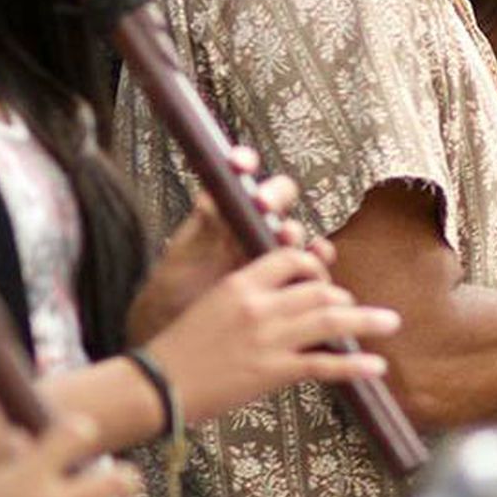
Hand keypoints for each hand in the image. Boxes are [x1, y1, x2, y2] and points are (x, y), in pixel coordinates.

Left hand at [127, 151, 334, 343]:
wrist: (179, 334)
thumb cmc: (177, 291)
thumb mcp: (183, 256)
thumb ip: (201, 229)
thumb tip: (209, 199)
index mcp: (226, 210)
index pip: (241, 175)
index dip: (244, 162)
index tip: (239, 164)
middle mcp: (254, 224)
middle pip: (278, 197)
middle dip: (274, 196)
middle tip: (263, 206)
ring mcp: (273, 252)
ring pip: (296, 232)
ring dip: (295, 232)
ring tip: (284, 239)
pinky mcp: (288, 279)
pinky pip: (311, 265)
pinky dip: (318, 260)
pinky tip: (317, 262)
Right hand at [145, 245, 401, 422]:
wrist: (158, 387)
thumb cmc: (181, 347)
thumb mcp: (213, 304)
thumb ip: (250, 294)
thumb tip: (285, 294)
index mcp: (242, 283)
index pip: (291, 258)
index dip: (314, 265)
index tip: (324, 277)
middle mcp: (260, 306)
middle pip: (318, 289)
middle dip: (343, 298)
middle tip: (356, 309)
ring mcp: (270, 339)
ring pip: (330, 321)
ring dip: (367, 320)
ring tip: (391, 322)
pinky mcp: (274, 372)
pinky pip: (324, 365)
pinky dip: (355, 365)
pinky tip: (377, 367)